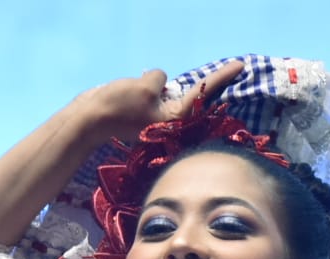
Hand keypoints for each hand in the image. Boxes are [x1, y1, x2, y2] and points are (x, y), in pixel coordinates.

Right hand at [79, 59, 245, 143]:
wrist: (88, 122)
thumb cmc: (118, 106)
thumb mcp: (144, 87)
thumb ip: (159, 81)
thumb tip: (160, 83)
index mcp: (176, 118)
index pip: (204, 92)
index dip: (222, 76)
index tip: (241, 65)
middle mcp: (170, 121)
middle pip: (194, 96)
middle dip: (207, 84)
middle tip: (232, 69)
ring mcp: (157, 119)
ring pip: (172, 95)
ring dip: (172, 87)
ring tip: (153, 83)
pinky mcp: (144, 115)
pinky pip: (157, 96)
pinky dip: (154, 87)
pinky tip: (139, 84)